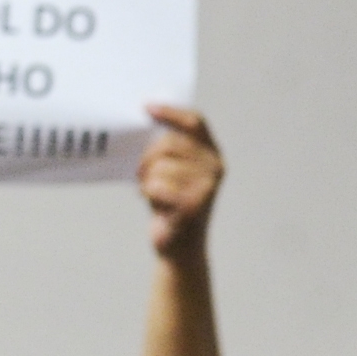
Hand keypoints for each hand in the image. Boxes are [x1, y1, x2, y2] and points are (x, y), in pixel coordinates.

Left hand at [137, 106, 221, 263]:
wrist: (179, 247)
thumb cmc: (170, 205)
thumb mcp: (171, 173)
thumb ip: (167, 151)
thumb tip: (141, 124)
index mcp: (212, 154)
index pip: (195, 122)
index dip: (171, 112)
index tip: (146, 108)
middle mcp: (215, 167)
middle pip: (169, 143)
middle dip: (147, 157)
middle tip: (141, 174)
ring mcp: (207, 185)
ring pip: (160, 165)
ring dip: (147, 180)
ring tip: (152, 194)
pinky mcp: (194, 204)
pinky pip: (157, 186)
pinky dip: (148, 195)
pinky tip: (155, 205)